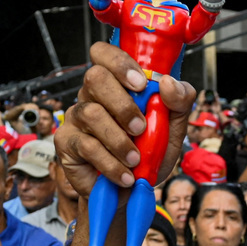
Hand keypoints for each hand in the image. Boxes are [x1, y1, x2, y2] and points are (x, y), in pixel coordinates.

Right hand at [56, 41, 195, 198]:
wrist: (132, 192)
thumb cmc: (149, 153)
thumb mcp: (174, 128)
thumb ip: (179, 102)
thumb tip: (169, 83)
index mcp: (116, 83)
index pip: (104, 53)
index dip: (119, 62)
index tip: (141, 83)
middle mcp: (92, 95)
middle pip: (95, 78)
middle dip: (122, 104)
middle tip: (141, 128)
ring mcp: (76, 117)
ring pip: (91, 113)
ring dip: (119, 139)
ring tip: (135, 160)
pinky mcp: (67, 142)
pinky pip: (87, 146)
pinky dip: (111, 163)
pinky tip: (125, 175)